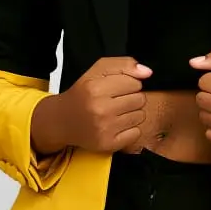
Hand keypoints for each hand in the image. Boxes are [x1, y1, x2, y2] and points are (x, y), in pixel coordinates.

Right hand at [33, 57, 150, 155]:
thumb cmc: (83, 93)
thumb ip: (124, 65)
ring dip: (132, 113)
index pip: (135, 83)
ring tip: (115, 113)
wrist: (63, 120)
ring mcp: (105, 129)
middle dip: (131, 98)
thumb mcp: (98, 71)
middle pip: (140, 99)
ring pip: (140, 116)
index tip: (117, 88)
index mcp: (95, 88)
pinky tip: (116, 125)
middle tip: (116, 101)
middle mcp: (100, 109)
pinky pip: (137, 133)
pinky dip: (130, 129)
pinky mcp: (109, 144)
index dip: (129, 84)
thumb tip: (148, 72)